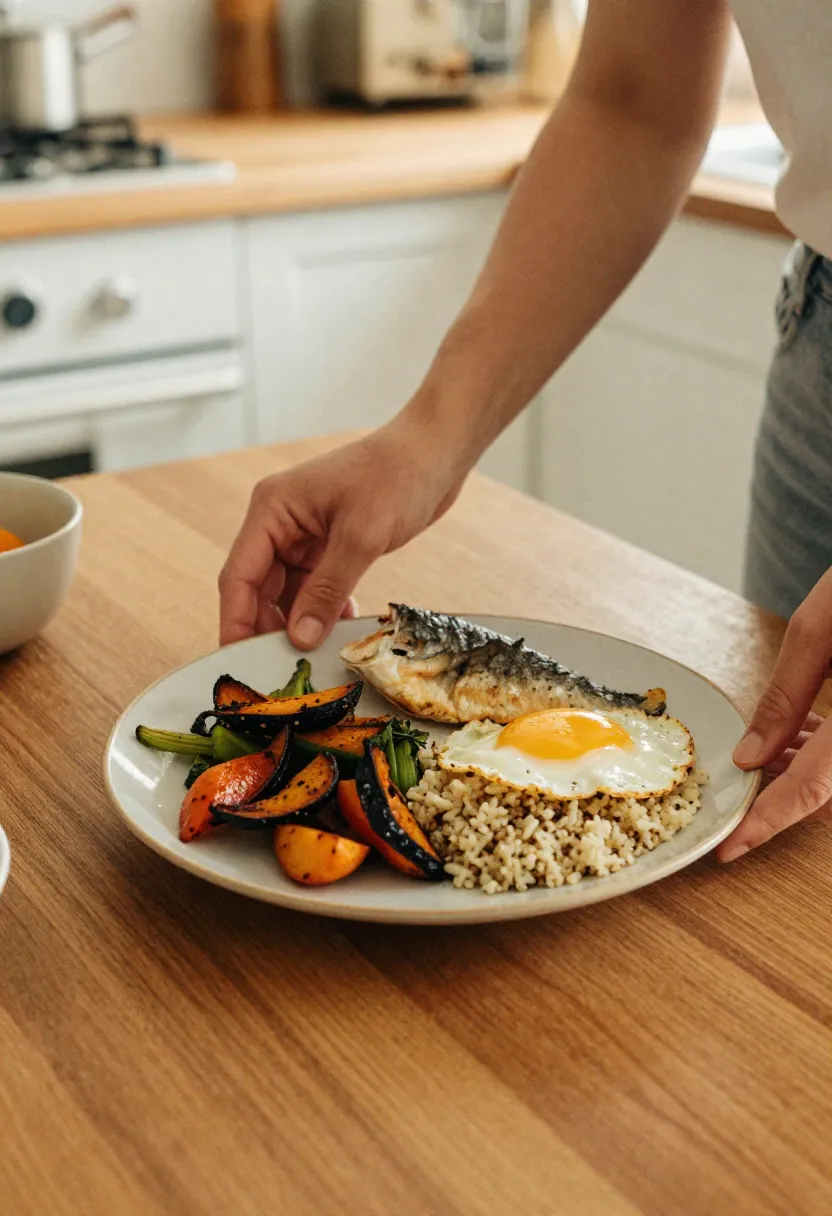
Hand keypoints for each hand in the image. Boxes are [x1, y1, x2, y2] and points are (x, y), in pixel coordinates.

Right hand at [218, 419, 464, 649]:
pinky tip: (341, 629)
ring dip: (301, 623)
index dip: (236, 621)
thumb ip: (327, 591)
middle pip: (258, 589)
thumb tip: (299, 639)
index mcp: (271, 509)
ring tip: (314, 656)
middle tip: (282, 671)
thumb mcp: (360, 537)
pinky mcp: (330, 545)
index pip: (239, 576)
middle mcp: (280, 522)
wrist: (436, 451)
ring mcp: (304, 534)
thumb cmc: (397, 476)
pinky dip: (325, 610)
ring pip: (288, 593)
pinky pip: (315, 588)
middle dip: (269, 628)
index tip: (240, 662)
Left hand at [718, 569, 831, 861]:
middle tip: (744, 790)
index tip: (732, 848)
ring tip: (772, 749)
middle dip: (787, 793)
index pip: (814, 787)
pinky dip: (829, 749)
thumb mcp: (820, 631)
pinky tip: (807, 729)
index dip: (769, 821)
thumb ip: (785, 697)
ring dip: (809, 771)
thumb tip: (751, 755)